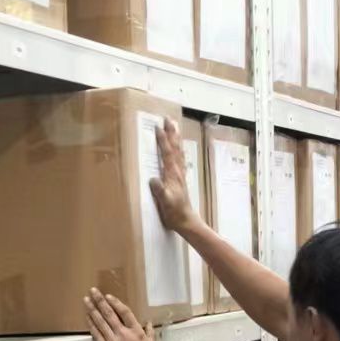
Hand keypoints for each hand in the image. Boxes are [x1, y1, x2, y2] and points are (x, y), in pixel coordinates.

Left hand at [84, 289, 156, 340]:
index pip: (125, 312)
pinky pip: (96, 335)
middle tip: (93, 291)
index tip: (108, 296)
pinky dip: (91, 325)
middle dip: (100, 301)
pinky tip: (87, 318)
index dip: (115, 303)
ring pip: (100, 322)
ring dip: (92, 310)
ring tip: (86, 300)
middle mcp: (123, 334)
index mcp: (136, 332)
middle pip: (109, 314)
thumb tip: (149, 323)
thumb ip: (150, 333)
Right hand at [150, 116, 197, 234]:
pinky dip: (179, 150)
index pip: (167, 153)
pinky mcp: (181, 179)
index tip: (158, 127)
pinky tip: (179, 148)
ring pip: (178, 152)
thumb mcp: (165, 202)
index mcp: (172, 174)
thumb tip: (153, 179)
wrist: (186, 221)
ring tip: (174, 127)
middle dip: (171, 133)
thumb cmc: (174, 212)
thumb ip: (160, 191)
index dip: (162, 140)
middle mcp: (178, 171)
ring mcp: (180, 174)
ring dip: (176, 139)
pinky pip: (180, 160)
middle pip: (175, 148)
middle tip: (169, 119)